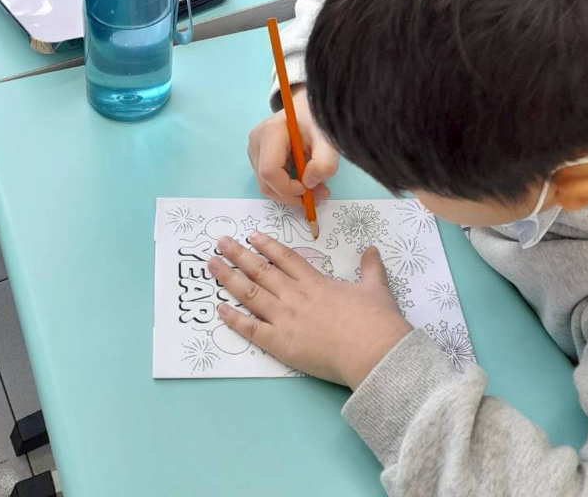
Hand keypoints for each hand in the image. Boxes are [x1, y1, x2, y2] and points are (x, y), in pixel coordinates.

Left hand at [208, 233, 411, 387]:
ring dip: (229, 277)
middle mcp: (295, 295)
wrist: (373, 351)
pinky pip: (251, 329)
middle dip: (238, 254)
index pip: (285, 258)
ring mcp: (285, 318)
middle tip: (220, 242)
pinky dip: (234, 319)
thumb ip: (370, 268)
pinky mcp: (281, 344)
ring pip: (251, 293)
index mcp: (315, 283)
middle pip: (261, 270)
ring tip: (212, 264)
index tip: (251, 235)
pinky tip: (219, 309)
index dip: (266, 245)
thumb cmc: (375, 321)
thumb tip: (372, 249)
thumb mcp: (375, 288)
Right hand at [248, 84, 337, 203]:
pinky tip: (305, 179)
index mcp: (271, 132)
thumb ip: (324, 163)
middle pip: (265, 182)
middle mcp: (256, 140)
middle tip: (317, 197)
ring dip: (290, 192)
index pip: (269, 171)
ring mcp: (255, 148)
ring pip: (266, 183)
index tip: (309, 189)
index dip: (287, 187)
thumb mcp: (328, 139)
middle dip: (290, 195)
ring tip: (316, 188)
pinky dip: (286, 185)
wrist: (309, 106)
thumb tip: (309, 184)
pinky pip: (269, 178)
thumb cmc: (317, 119)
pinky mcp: (258, 154)